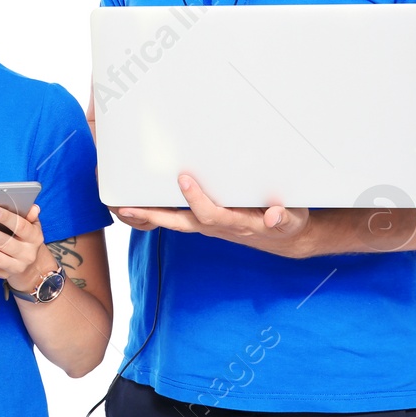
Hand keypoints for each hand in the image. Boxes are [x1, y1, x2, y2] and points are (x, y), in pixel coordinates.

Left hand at [0, 203, 54, 291]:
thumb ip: (29, 216)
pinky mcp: (3, 274)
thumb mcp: (32, 225)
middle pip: (3, 243)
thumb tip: (33, 207)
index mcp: (35, 238)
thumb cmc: (26, 237)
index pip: (21, 227)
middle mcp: (27, 254)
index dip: (7, 218)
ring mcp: (15, 267)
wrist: (31, 265)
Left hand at [111, 174, 313, 257]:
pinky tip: (137, 206)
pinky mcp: (204, 221)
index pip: (210, 214)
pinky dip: (156, 214)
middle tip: (129, 207)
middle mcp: (217, 226)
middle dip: (154, 216)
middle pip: (180, 223)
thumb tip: (275, 216)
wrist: (284, 237)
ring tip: (123, 208)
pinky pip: (177, 218)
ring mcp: (208, 225)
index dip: (196, 200)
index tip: (184, 179)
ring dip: (148, 216)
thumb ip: (284, 217)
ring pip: (174, 222)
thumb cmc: (286, 222)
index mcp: (236, 224)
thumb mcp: (292, 219)